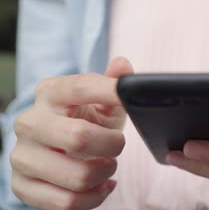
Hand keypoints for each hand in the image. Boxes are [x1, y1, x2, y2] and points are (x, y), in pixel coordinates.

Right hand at [10, 57, 132, 209]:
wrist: (55, 149)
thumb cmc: (85, 120)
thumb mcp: (101, 102)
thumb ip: (113, 83)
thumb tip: (123, 65)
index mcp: (51, 93)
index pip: (81, 87)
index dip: (110, 91)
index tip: (132, 98)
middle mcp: (31, 121)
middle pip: (79, 137)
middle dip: (112, 145)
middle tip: (118, 146)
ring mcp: (22, 155)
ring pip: (76, 176)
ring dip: (105, 174)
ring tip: (109, 166)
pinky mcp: (22, 186)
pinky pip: (66, 202)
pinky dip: (94, 198)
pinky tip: (102, 186)